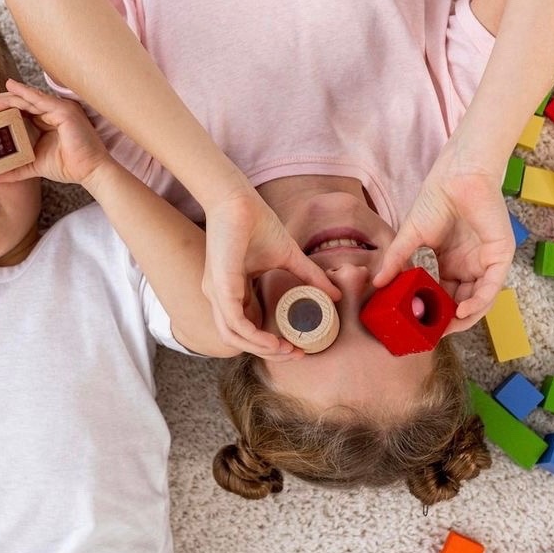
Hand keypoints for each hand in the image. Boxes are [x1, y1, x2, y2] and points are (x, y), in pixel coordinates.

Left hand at [0, 79, 110, 186]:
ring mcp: (59, 109)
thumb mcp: (34, 166)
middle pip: (21, 102)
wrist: (90, 172)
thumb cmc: (69, 167)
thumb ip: (14, 169)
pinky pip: (40, 99)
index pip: (20, 111)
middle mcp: (53, 111)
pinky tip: (10, 88)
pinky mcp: (64, 110)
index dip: (0, 111)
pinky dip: (24, 93)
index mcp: (47, 121)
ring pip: (27, 99)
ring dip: (5, 99)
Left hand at [202, 186, 341, 356]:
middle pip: (239, 339)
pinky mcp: (220, 287)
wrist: (238, 199)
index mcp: (232, 290)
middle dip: (269, 352)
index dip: (270, 342)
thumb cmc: (257, 223)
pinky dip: (254, 337)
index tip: (297, 346)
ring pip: (233, 337)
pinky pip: (234, 324)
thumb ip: (309, 276)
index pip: (247, 327)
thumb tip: (336, 294)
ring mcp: (217, 293)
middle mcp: (220, 296)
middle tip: (296, 353)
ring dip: (262, 350)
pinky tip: (274, 341)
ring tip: (287, 350)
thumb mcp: (289, 256)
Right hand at [372, 164, 513, 333]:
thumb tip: (376, 282)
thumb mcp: (410, 237)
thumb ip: (396, 261)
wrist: (456, 177)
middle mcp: (471, 266)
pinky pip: (491, 287)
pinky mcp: (500, 256)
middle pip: (463, 302)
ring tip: (446, 327)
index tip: (419, 326)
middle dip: (449, 320)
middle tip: (432, 333)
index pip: (445, 296)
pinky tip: (462, 312)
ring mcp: (486, 262)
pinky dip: (478, 303)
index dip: (434, 312)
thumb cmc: (436, 200)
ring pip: (479, 300)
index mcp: (452, 263)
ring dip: (464, 318)